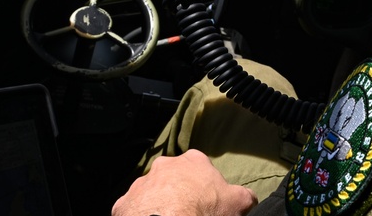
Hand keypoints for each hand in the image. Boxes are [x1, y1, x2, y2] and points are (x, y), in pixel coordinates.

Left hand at [112, 149, 257, 215]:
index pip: (200, 167)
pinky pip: (132, 209)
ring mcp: (142, 183)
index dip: (204, 185)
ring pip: (151, 193)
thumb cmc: (206, 211)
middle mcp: (165, 166)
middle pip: (173, 178)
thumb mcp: (239, 201)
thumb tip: (248, 197)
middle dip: (178, 192)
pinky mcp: (123, 203)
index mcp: (193, 160)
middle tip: (186, 212)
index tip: (206, 202)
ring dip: (157, 204)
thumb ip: (245, 195)